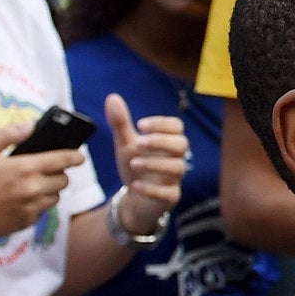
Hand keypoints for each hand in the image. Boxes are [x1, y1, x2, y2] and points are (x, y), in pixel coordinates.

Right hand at [0, 121, 80, 237]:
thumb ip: (7, 136)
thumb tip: (31, 125)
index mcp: (23, 168)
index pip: (63, 160)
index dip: (74, 156)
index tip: (79, 156)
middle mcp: (32, 190)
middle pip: (63, 180)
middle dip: (56, 174)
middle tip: (42, 170)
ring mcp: (30, 209)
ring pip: (54, 197)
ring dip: (47, 190)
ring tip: (27, 185)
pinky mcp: (25, 223)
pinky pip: (41, 212)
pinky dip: (34, 205)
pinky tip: (16, 199)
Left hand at [106, 92, 187, 235]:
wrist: (135, 198)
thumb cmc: (136, 165)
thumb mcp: (125, 144)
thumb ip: (121, 123)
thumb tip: (112, 96)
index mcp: (167, 142)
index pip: (176, 126)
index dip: (162, 124)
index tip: (141, 125)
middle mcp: (175, 158)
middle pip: (182, 145)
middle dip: (161, 142)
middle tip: (138, 142)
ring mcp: (174, 179)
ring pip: (177, 168)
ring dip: (155, 163)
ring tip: (134, 164)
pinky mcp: (170, 197)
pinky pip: (169, 193)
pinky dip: (152, 189)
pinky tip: (135, 185)